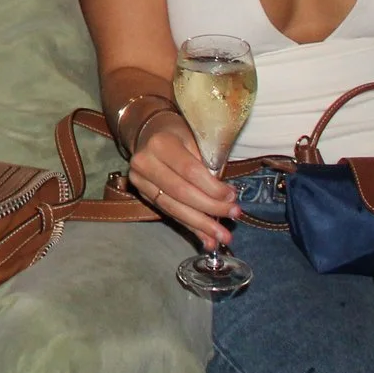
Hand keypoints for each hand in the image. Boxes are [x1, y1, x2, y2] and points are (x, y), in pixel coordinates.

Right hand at [125, 112, 238, 249]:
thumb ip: (208, 166)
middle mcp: (144, 162)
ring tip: (222, 237)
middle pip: (181, 192)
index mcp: (161, 143)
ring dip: (201, 225)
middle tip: (234, 216)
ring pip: (173, 207)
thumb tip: (227, 198)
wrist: (151, 133)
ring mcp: (139, 180)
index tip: (232, 197)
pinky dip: (190, 227)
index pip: (190, 171)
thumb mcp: (197, 140)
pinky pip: (169, 213)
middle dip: (210, 208)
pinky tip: (207, 239)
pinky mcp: (142, 194)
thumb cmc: (182, 136)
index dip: (212, 188)